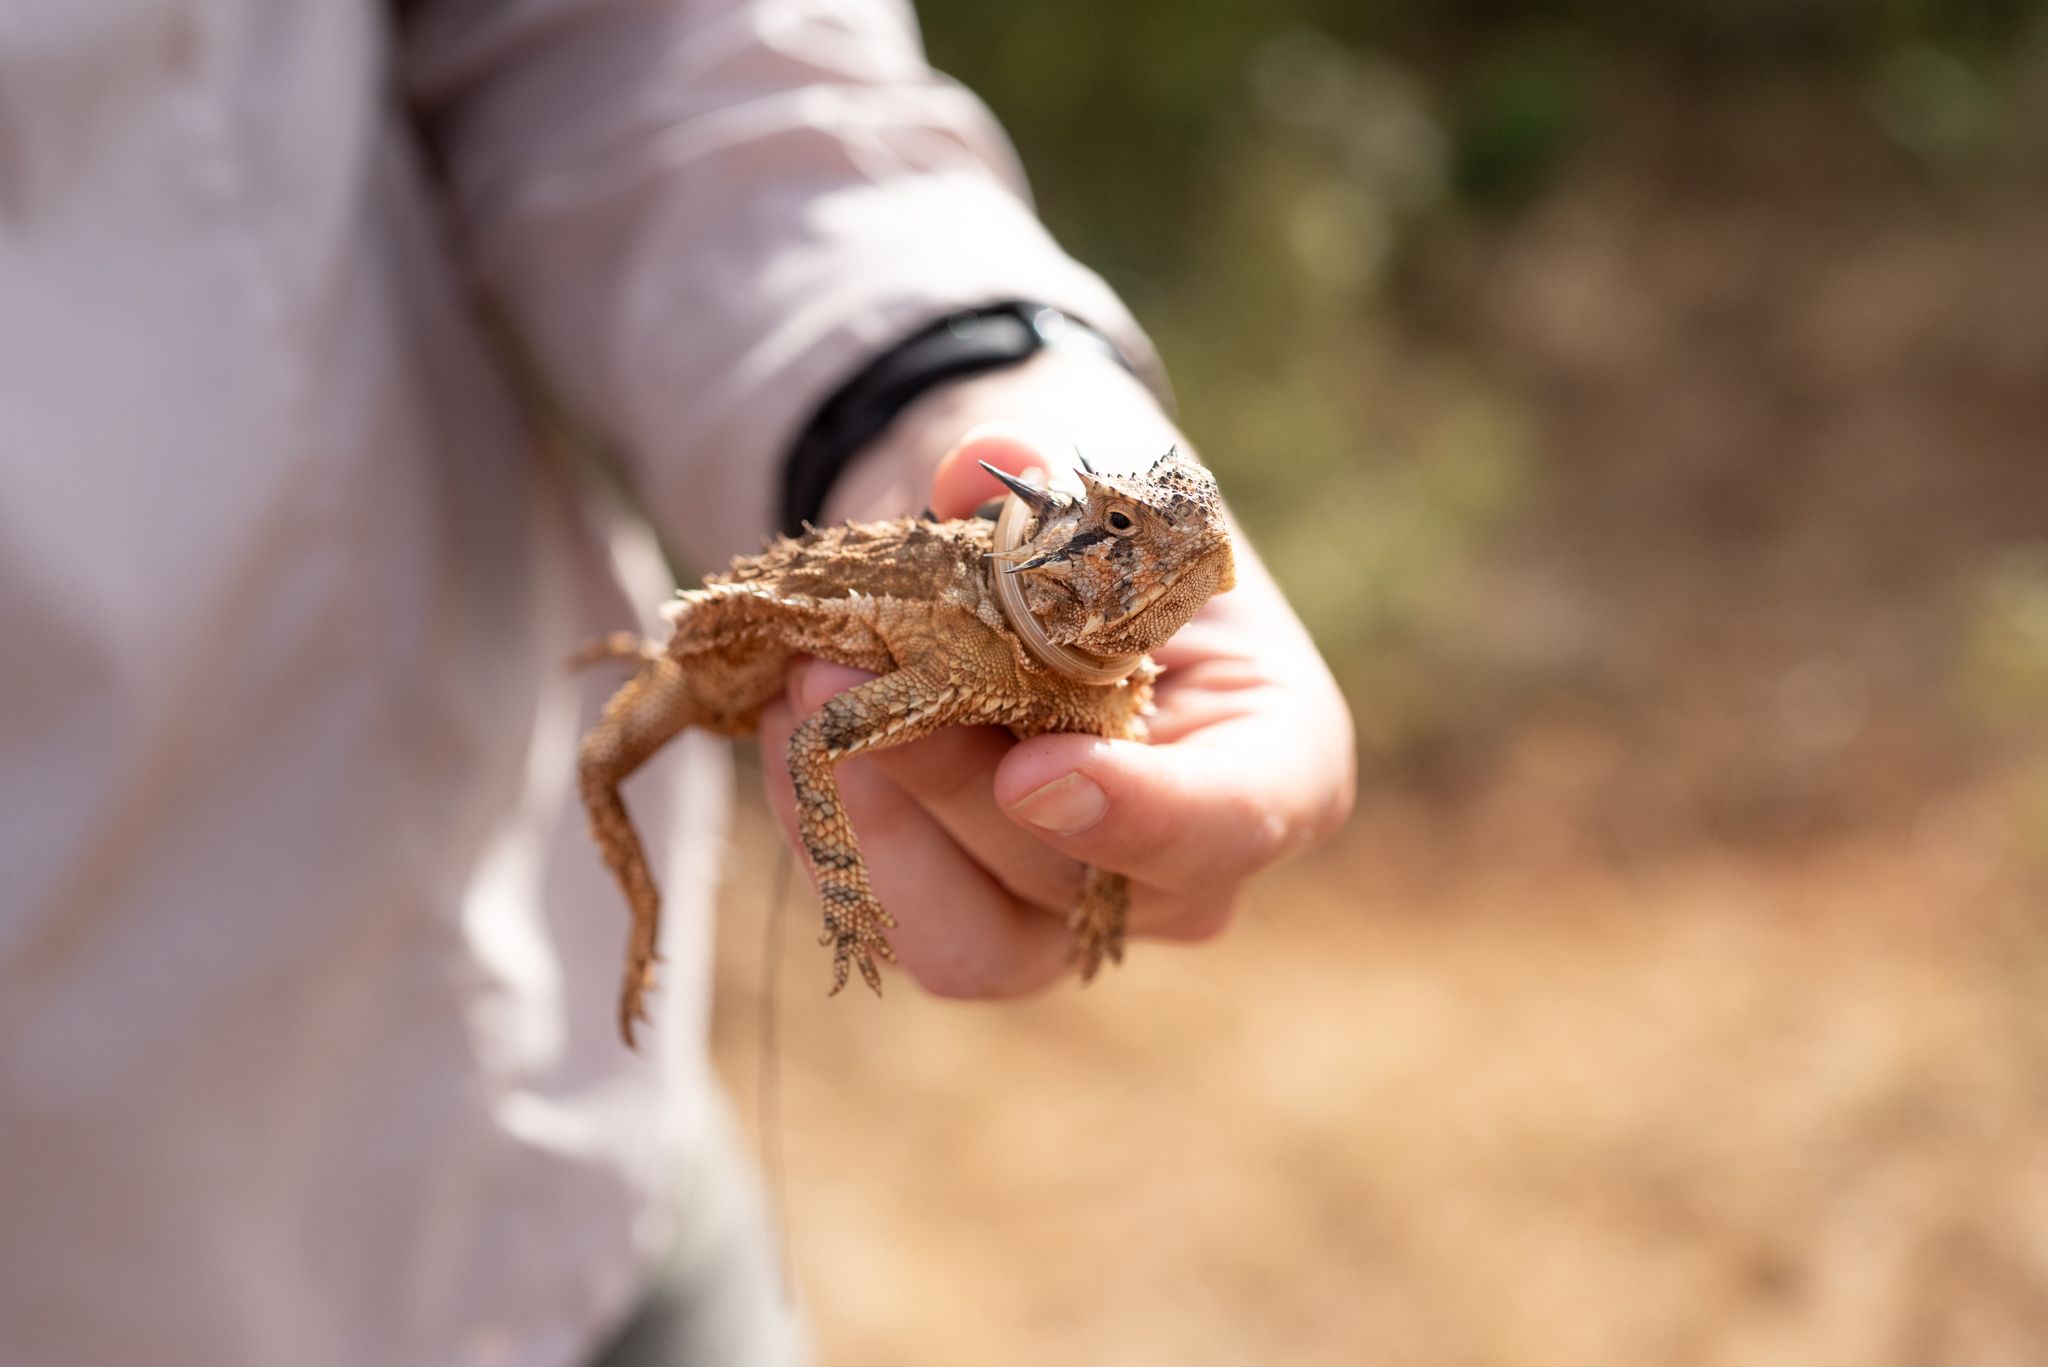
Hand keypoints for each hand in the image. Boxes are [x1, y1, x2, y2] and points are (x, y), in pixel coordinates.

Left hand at [755, 354, 1354, 996]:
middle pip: (1072, 880)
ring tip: (802, 697)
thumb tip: (981, 463)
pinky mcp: (978, 921)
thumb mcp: (1097, 483)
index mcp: (1273, 754)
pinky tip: (792, 731)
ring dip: (872, 826)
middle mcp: (1188, 868)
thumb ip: (1051, 482)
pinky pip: (898, 920)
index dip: (1144, 815)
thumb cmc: (1099, 530)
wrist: (1028, 573)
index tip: (1033, 772)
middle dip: (946, 782)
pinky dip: (831, 831)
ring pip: (973, 941)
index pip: (1236, 820)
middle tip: (843, 668)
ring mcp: (1077, 911)